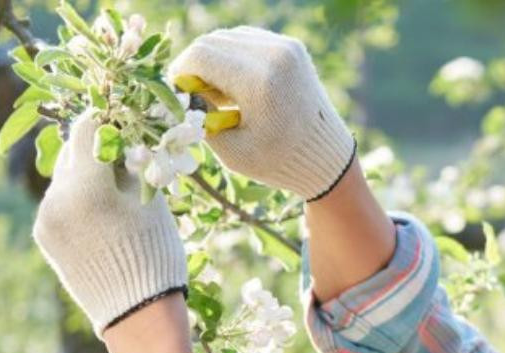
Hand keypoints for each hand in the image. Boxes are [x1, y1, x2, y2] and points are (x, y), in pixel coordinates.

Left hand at [32, 111, 188, 338]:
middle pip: (72, 152)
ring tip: (116, 192)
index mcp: (87, 185)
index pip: (88, 129)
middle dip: (96, 149)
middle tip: (124, 155)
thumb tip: (123, 137)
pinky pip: (59, 204)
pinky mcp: (45, 236)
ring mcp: (46, 218)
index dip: (107, 119)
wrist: (138, 314)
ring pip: (65, 178)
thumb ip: (132, 164)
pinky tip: (103, 215)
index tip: (123, 119)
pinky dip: (78, 200)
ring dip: (87, 175)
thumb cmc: (158, 254)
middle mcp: (57, 198)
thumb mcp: (153, 202)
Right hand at [166, 25, 357, 200]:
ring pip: (228, 38)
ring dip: (214, 61)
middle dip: (195, 66)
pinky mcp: (292, 47)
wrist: (327, 157)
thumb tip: (178, 94)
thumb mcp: (232, 151)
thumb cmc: (278, 162)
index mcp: (260, 82)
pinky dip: (234, 58)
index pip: (200, 56)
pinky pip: (248, 41)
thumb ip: (199, 119)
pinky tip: (236, 85)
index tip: (178, 93)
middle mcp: (275, 55)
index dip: (180, 72)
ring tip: (218, 94)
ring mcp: (286, 47)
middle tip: (195, 95)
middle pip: (212, 42)